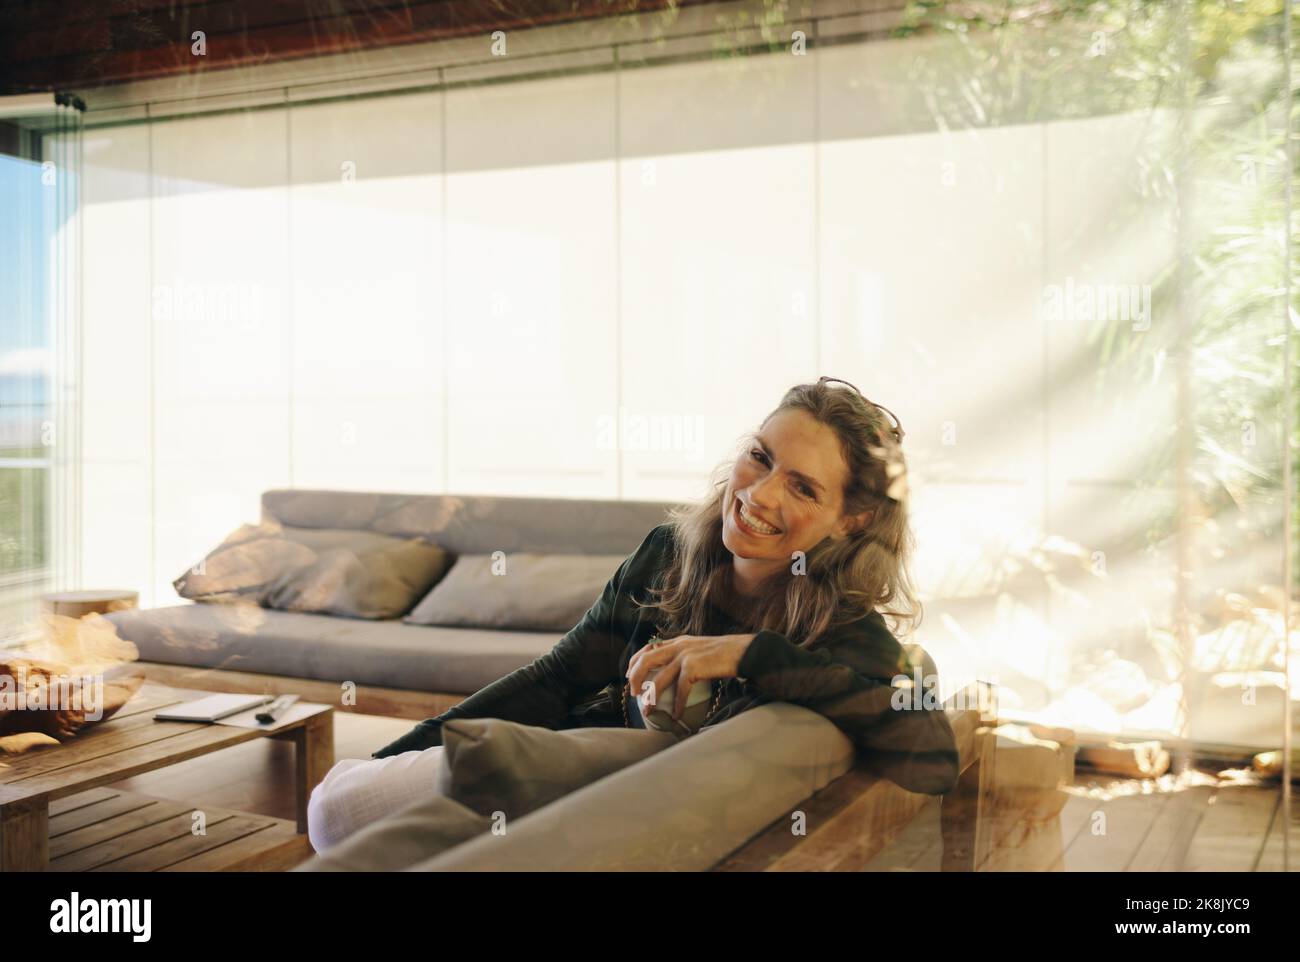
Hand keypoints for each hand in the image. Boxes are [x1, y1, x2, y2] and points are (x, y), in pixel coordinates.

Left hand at [625, 633, 756, 721]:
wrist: (745, 651)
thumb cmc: (727, 655)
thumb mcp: (702, 650)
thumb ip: (688, 656)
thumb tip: (677, 674)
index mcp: (679, 641)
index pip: (649, 647)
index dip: (635, 661)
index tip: (629, 674)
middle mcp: (679, 646)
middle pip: (646, 659)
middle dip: (636, 678)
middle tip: (634, 694)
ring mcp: (686, 655)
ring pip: (658, 678)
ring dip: (651, 697)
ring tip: (648, 711)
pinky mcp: (694, 667)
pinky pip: (680, 690)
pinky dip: (678, 705)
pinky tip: (676, 715)